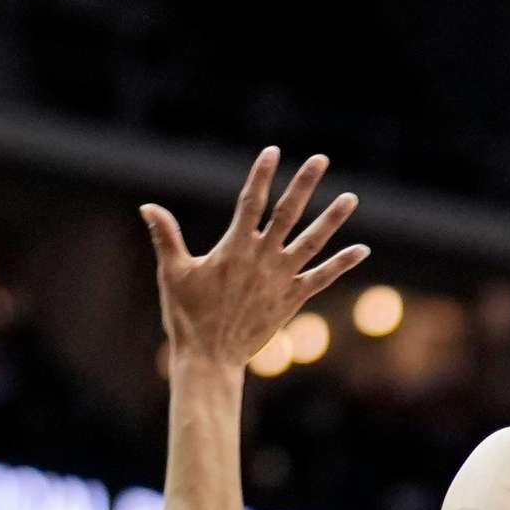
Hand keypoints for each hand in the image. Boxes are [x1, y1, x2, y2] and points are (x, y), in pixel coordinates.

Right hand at [141, 147, 371, 375]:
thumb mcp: (173, 273)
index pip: (251, 202)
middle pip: (288, 213)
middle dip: (304, 185)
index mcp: (234, 247)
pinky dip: (342, 263)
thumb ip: (166, 236)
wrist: (210, 357)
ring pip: (312, 242)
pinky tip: (362, 249)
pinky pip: (322, 278)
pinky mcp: (292, 299)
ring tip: (351, 197)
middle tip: (320, 160)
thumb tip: (147, 205)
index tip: (273, 152)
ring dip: (332, 219)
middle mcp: (262, 258)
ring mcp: (280, 278)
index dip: (262, 175)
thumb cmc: (187, 315)